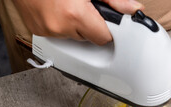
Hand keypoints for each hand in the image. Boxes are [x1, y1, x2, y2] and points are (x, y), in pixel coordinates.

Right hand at [12, 0, 143, 44]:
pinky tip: (57, 10)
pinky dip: (61, 25)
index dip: (107, 29)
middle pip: (89, 38)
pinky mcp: (38, 31)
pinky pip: (58, 34)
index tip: (105, 21)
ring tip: (68, 6)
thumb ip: (113, 0)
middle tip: (83, 7)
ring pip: (73, 37)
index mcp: (75, 14)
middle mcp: (59, 26)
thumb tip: (132, 9)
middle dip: (90, 25)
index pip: (104, 38)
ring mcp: (46, 30)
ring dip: (75, 26)